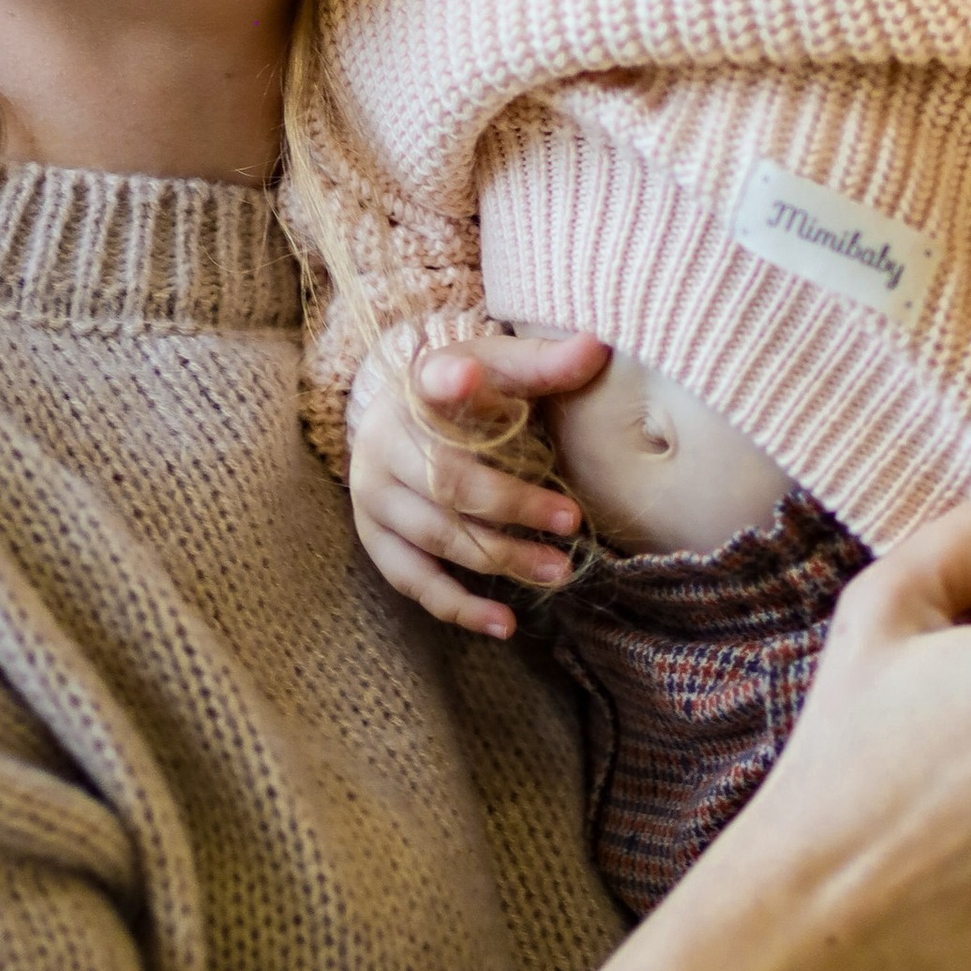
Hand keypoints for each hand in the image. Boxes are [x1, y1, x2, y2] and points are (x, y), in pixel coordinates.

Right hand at [349, 332, 608, 638]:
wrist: (398, 419)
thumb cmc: (464, 392)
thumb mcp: (499, 367)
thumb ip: (543, 363)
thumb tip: (597, 347)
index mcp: (415, 388)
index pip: (431, 380)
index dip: (450, 381)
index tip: (466, 375)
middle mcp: (383, 442)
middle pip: (448, 481)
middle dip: (512, 506)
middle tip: (571, 524)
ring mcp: (373, 496)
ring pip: (436, 536)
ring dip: (500, 558)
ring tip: (558, 572)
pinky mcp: (375, 540)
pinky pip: (415, 581)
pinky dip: (459, 606)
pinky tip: (505, 623)